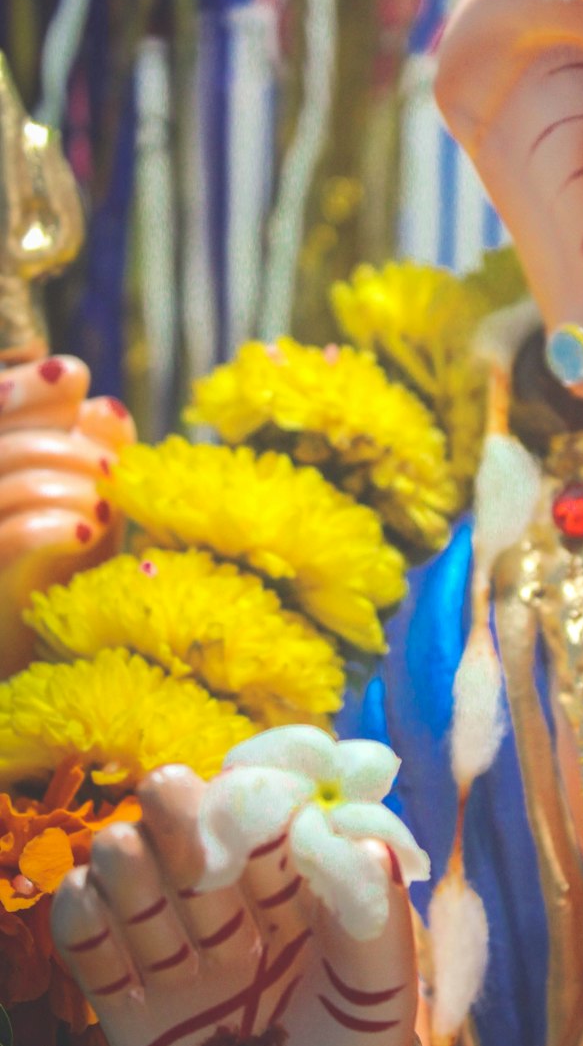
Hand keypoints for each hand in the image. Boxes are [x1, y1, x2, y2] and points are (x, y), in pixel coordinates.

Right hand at [0, 354, 134, 676]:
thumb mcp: (86, 506)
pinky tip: (85, 531)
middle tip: (108, 470)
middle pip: (1, 440)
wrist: (34, 669)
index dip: (25, 383)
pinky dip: (57, 525)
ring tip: (100, 511)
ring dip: (69, 485)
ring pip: (11, 484)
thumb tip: (105, 406)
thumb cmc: (60, 581)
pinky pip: (14, 538)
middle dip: (63, 443)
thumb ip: (91, 453)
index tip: (71, 376)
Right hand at [51, 766, 417, 1045]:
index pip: (264, 834)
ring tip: (121, 849)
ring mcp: (180, 964)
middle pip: (195, 851)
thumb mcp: (381, 994)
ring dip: (127, 862)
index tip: (231, 781)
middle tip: (164, 789)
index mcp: (297, 904)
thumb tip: (370, 838)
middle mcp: (235, 922)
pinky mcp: (132, 1013)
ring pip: (140, 891)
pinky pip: (94, 957)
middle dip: (179, 818)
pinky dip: (80, 921)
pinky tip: (84, 895)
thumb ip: (375, 917)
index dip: (246, 802)